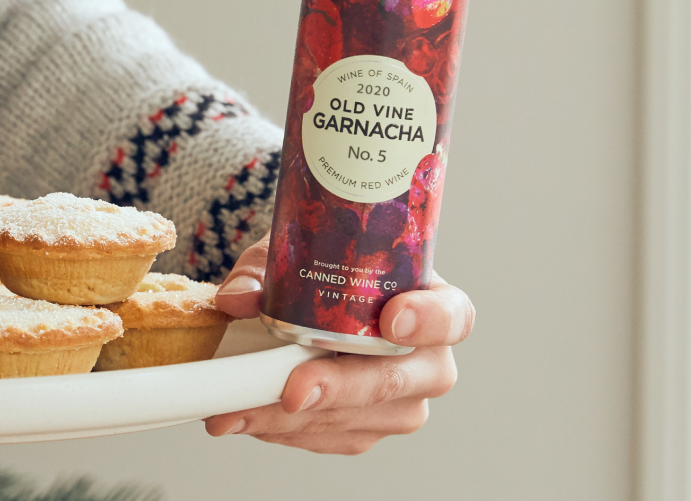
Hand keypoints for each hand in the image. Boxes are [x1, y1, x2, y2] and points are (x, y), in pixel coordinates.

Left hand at [204, 237, 473, 454]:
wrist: (307, 305)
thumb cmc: (325, 269)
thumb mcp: (297, 252)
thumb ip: (265, 270)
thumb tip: (238, 297)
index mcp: (432, 301)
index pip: (452, 315)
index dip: (429, 320)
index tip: (392, 319)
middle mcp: (427, 358)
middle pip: (402, 381)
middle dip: (342, 387)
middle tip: (293, 390)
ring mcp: (401, 401)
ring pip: (361, 419)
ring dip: (295, 419)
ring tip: (240, 406)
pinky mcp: (368, 430)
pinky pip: (333, 438)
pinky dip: (285, 431)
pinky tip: (250, 415)